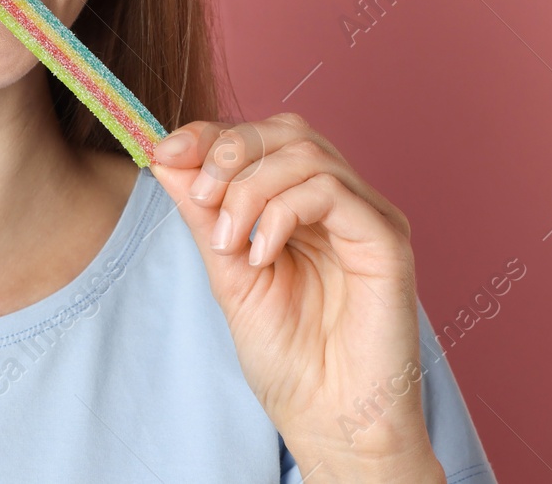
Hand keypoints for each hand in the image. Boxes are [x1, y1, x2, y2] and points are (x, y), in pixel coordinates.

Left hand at [150, 113, 444, 482]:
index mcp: (304, 205)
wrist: (328, 421)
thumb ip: (203, 215)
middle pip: (286, 131)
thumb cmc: (288, 358)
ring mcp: (367, 215)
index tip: (164, 152)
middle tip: (199, 198)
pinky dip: (284, 212)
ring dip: (250, 188)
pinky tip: (262, 254)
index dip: (210, 135)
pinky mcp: (387, 238)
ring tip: (229, 242)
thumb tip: (165, 157)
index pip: (260, 138)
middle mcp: (340, 201)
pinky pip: (332, 192)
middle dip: (228, 152)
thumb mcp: (227, 273)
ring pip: (306, 153)